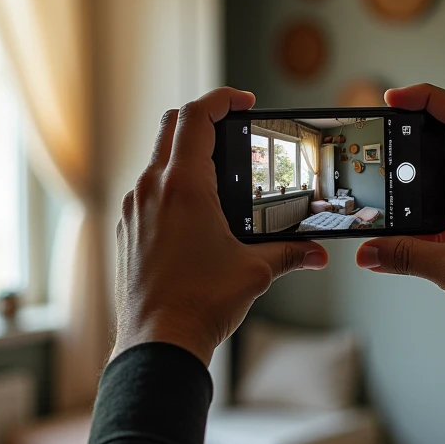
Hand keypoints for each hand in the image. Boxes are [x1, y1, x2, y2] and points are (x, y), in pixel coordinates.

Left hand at [111, 88, 328, 367]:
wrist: (158, 344)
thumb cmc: (199, 305)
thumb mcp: (256, 271)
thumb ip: (291, 253)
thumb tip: (317, 253)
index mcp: (183, 186)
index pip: (197, 116)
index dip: (223, 99)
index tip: (244, 102)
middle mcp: (151, 189)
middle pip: (172, 125)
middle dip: (204, 118)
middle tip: (233, 127)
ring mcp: (134, 209)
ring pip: (158, 157)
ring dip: (187, 151)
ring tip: (220, 171)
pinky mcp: (128, 229)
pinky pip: (148, 189)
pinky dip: (172, 182)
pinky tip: (197, 209)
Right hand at [356, 84, 444, 396]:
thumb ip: (406, 256)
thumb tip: (366, 251)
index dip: (428, 99)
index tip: (395, 98)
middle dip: (410, 148)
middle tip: (377, 149)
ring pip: (442, 182)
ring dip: (414, 188)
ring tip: (383, 191)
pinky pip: (444, 209)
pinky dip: (421, 215)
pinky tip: (399, 224)